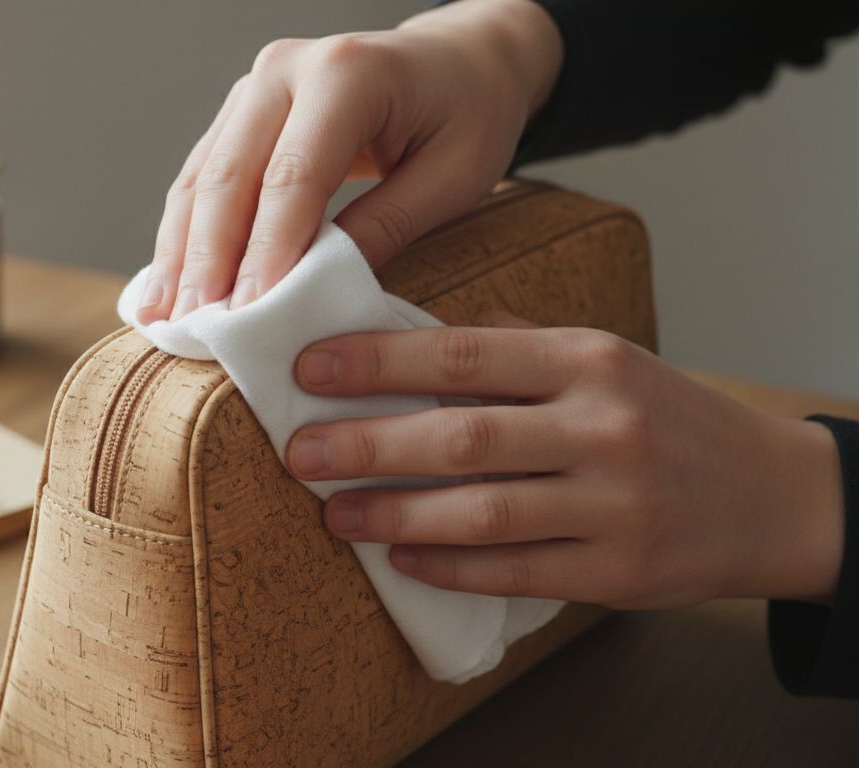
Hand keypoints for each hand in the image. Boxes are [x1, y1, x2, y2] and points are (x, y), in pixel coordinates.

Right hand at [136, 0, 561, 322]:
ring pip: (201, 177)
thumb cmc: (469, 114)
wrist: (460, 58)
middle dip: (208, 259)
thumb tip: (318, 293)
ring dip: (180, 252)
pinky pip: (202, 176)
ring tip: (167, 317)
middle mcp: (287, 69)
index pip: (292, 177)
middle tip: (198, 327)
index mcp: (347, 75)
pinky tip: (166, 283)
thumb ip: (387, 226)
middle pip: (229, 175)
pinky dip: (183, 232)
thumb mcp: (455, 176)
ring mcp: (257, 86)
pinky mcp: (242, 111)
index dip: (267, 252)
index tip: (250, 316)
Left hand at [286, 321, 844, 608]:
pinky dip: (450, 567)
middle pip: (461, 434)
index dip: (376, 362)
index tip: (309, 369)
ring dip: (395, 514)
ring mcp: (615, 503)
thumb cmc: (662, 418)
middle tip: (301, 453)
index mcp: (588, 360)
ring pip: (482, 511)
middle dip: (368, 444)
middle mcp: (603, 426)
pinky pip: (516, 571)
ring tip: (333, 515)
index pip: (461, 353)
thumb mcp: (602, 360)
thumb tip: (409, 333)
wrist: (771, 495)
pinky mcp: (621, 570)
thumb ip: (513, 346)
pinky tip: (401, 559)